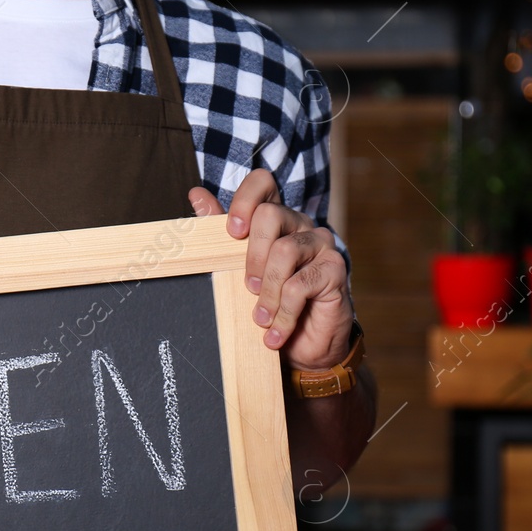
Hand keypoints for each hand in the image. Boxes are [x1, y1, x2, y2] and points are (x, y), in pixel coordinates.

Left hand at [188, 169, 353, 371]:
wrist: (302, 347)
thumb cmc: (270, 305)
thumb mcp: (238, 271)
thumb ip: (219, 234)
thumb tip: (196, 195)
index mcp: (275, 219)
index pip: (263, 183)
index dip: (245, 200)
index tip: (233, 231)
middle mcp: (300, 225)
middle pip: (270, 215)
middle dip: (251, 256)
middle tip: (248, 288)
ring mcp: (321, 244)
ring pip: (285, 251)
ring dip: (268, 292)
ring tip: (261, 319)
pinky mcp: (335, 269)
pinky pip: (300, 285)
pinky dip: (283, 313)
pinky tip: (276, 332)